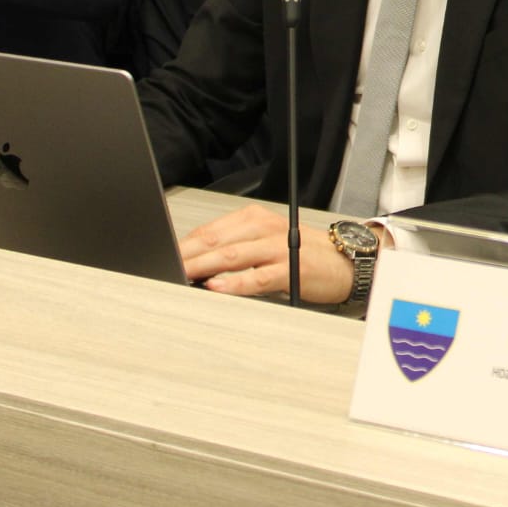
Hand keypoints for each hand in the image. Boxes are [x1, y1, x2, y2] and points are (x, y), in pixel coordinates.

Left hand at [178, 202, 353, 302]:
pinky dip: (235, 283)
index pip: (209, 231)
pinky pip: (257, 277)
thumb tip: (195, 264)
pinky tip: (217, 287)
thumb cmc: (302, 254)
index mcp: (253, 219)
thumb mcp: (265, 244)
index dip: (183, 245)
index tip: (162, 258)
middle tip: (163, 267)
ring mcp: (278, 248)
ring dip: (202, 267)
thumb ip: (234, 250)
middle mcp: (264, 229)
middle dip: (186, 256)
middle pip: (215, 241)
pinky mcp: (290, 269)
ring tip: (182, 275)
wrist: (345, 262)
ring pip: (231, 256)